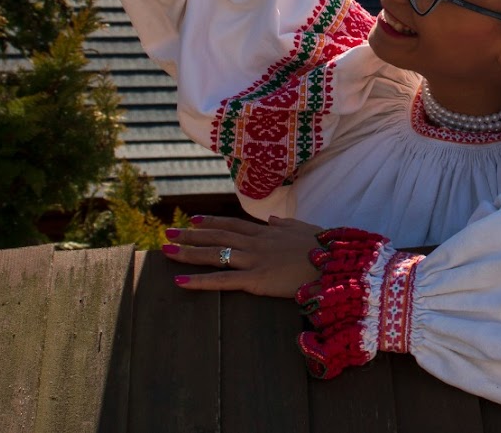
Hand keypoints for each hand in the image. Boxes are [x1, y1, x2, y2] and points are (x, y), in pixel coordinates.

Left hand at [164, 214, 322, 297]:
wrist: (335, 262)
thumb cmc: (324, 248)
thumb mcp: (304, 230)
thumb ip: (286, 225)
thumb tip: (274, 220)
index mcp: (268, 232)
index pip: (233, 224)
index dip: (212, 222)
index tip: (194, 220)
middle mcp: (256, 242)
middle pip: (217, 236)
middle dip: (191, 235)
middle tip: (169, 232)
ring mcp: (254, 260)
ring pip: (214, 254)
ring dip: (188, 252)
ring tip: (165, 250)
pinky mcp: (255, 279)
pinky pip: (222, 280)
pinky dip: (199, 281)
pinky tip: (180, 281)